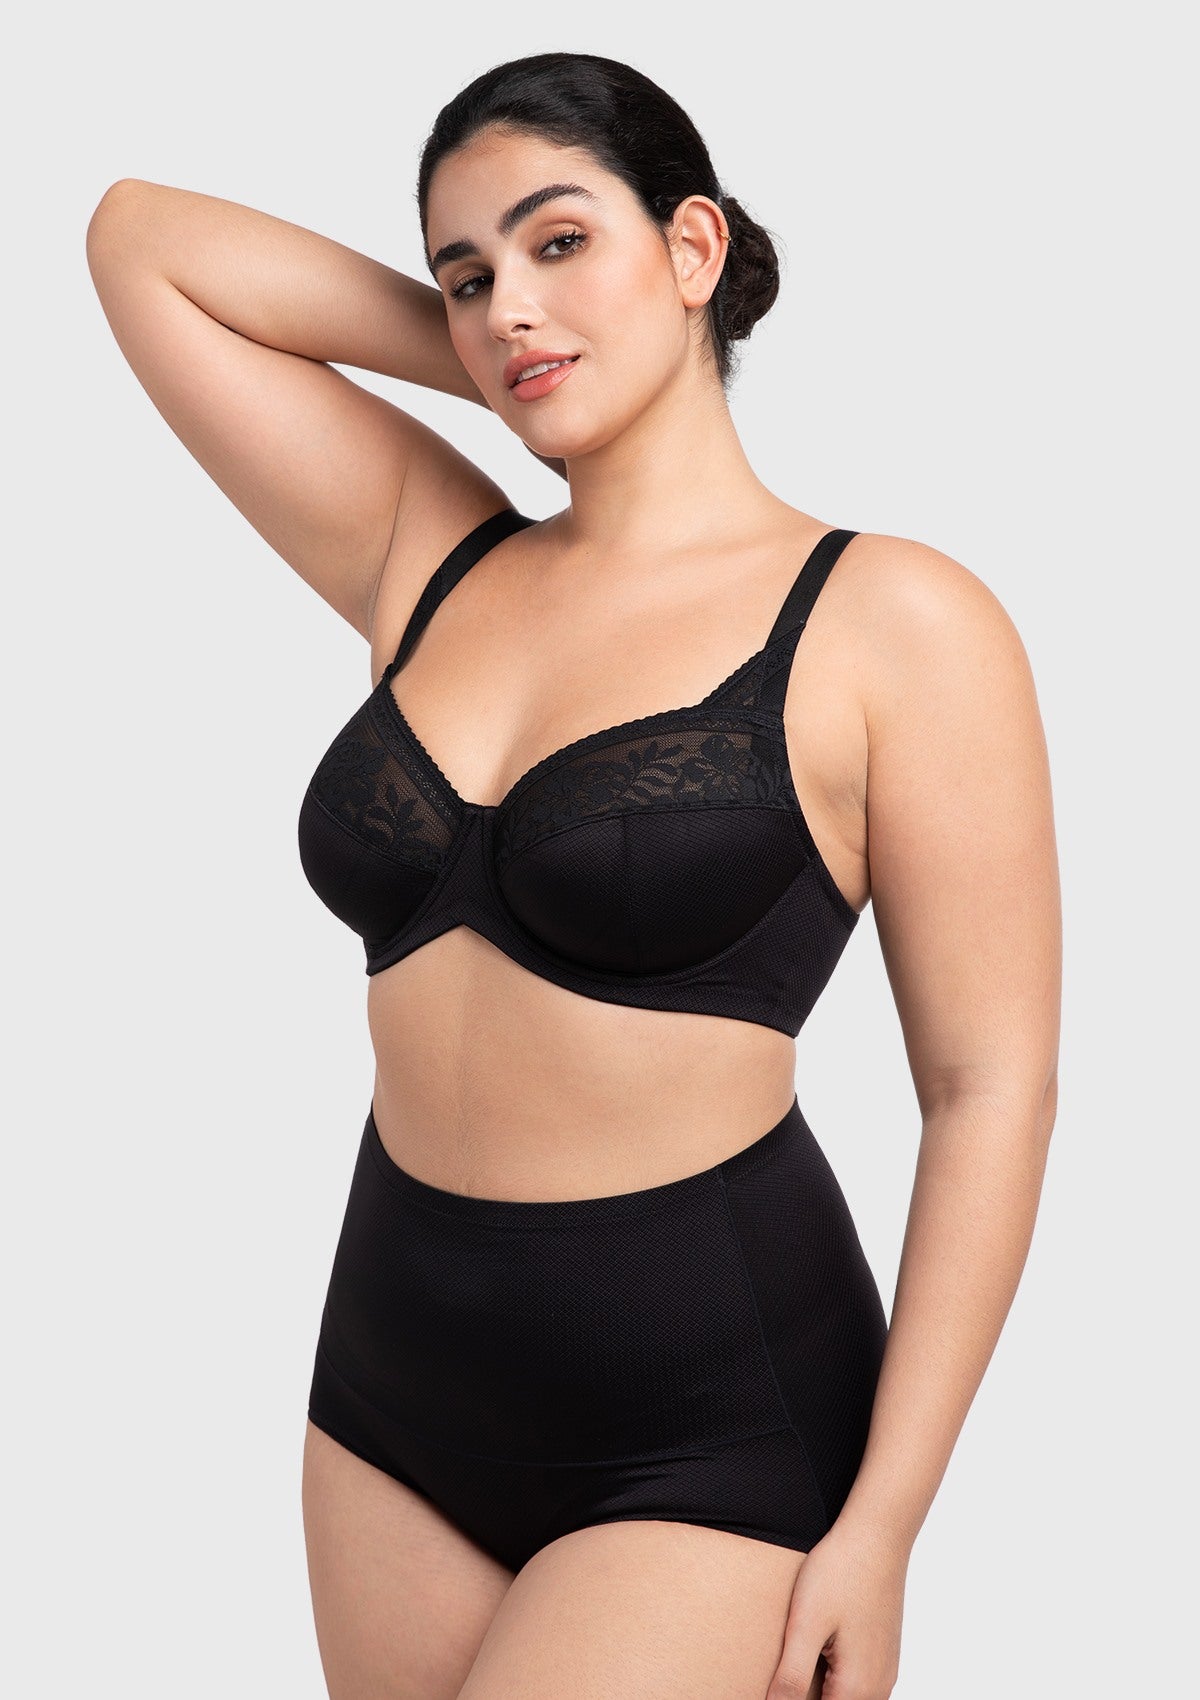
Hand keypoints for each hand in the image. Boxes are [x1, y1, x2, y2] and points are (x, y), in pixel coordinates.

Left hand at [766, 1518, 907, 1698]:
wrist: (878, 1535)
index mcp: (857, 1689)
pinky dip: (833, 1677)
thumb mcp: (805, 1624)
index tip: (777, 1684)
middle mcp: (878, 1688)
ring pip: (845, 1697)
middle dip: (805, 1694)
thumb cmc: (842, 1571)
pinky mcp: (883, 1654)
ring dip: (819, 1688)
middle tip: (784, 1669)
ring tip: (796, 1658)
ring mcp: (884, 1671)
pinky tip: (816, 1649)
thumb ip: (792, 1678)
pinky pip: (856, 1683)